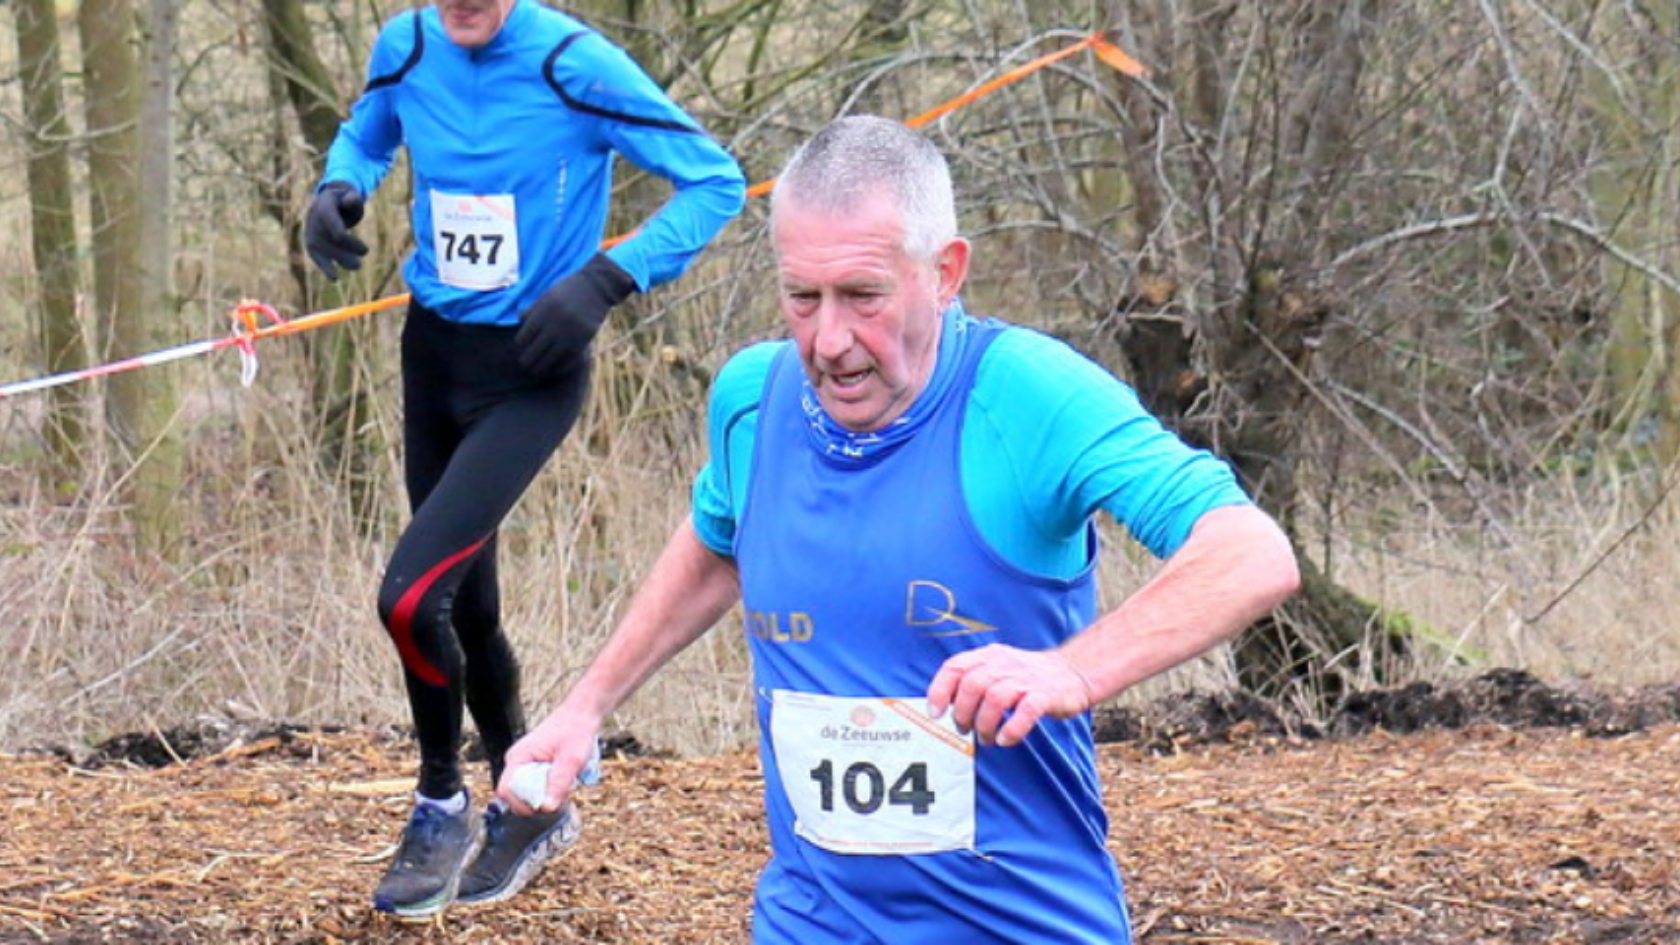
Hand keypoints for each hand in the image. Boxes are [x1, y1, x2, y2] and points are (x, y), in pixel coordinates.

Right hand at [303, 181, 367, 280]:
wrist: (329, 202)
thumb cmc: (344, 200)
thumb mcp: (351, 195)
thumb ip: (353, 198)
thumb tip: (351, 202)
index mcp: (323, 204)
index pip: (330, 222)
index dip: (345, 238)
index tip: (365, 250)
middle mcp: (313, 217)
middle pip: (326, 238)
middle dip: (345, 252)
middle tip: (363, 260)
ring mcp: (309, 229)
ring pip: (320, 248)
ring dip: (339, 260)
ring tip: (357, 266)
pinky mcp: (310, 240)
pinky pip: (314, 254)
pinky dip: (323, 267)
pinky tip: (334, 279)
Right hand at [498, 716, 600, 814]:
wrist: (581, 715)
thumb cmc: (575, 731)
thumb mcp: (572, 759)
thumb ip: (559, 783)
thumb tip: (546, 808)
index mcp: (518, 757)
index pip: (506, 791)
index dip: (522, 804)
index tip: (544, 807)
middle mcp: (517, 762)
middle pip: (518, 796)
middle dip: (539, 801)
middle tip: (562, 794)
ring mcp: (525, 765)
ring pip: (530, 794)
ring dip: (548, 795)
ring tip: (566, 783)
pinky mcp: (534, 768)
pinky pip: (537, 787)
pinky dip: (551, 789)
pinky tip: (565, 780)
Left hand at [515, 253, 637, 376]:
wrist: (596, 287)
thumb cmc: (568, 289)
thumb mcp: (547, 295)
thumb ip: (533, 309)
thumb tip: (519, 319)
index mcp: (542, 313)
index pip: (524, 337)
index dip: (520, 344)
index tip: (521, 347)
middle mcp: (554, 325)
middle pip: (534, 352)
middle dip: (527, 360)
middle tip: (526, 363)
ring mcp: (569, 335)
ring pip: (550, 359)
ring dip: (541, 368)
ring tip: (537, 370)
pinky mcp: (583, 340)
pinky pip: (568, 360)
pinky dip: (561, 367)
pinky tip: (556, 370)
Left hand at [925, 644, 1096, 747]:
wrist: (1074, 671)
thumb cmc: (1027, 677)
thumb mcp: (997, 668)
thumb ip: (972, 680)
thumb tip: (943, 706)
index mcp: (989, 656)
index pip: (954, 667)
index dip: (939, 691)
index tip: (935, 713)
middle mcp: (1005, 664)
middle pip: (972, 685)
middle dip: (962, 713)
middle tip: (966, 730)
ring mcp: (1026, 679)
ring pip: (995, 698)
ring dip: (984, 725)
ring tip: (986, 738)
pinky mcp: (1046, 695)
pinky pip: (1026, 711)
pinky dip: (1012, 729)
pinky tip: (1006, 740)